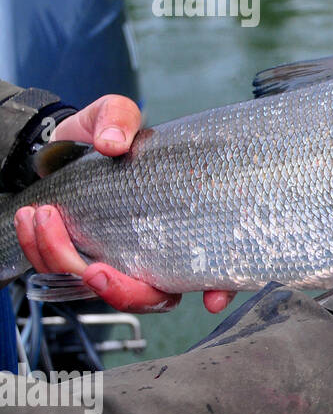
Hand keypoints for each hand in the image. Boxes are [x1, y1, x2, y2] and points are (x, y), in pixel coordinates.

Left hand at [14, 94, 235, 313]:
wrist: (62, 142)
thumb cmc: (103, 132)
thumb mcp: (114, 114)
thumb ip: (119, 120)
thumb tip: (113, 143)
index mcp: (181, 222)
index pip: (213, 266)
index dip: (220, 288)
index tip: (213, 300)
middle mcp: (154, 252)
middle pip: (153, 297)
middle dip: (122, 292)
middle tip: (96, 270)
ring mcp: (117, 260)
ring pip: (99, 288)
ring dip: (65, 260)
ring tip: (43, 215)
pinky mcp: (80, 258)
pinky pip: (61, 271)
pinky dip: (41, 249)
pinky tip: (32, 218)